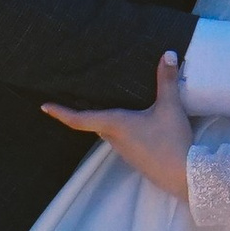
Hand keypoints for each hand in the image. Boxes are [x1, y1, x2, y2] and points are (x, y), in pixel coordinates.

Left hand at [44, 51, 193, 200]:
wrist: (185, 176)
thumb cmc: (171, 140)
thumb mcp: (170, 107)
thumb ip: (167, 80)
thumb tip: (169, 54)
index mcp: (115, 124)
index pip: (79, 119)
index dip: (60, 112)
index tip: (45, 107)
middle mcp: (114, 138)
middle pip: (94, 123)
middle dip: (84, 112)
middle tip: (75, 97)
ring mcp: (124, 151)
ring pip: (109, 131)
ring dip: (105, 120)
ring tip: (104, 103)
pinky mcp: (136, 158)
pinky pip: (122, 140)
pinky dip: (120, 129)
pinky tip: (133, 122)